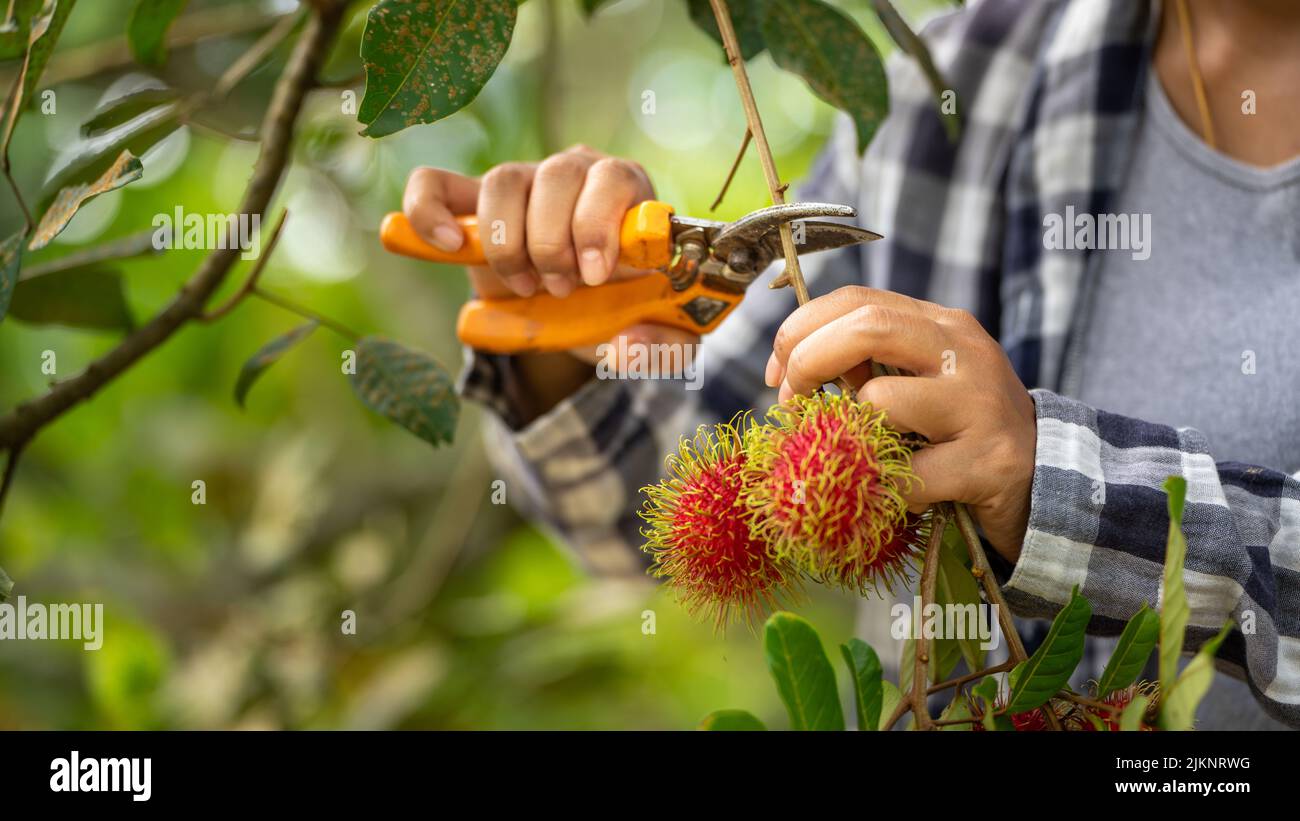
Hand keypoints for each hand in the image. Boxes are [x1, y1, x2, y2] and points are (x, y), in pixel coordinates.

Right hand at [401, 145, 700, 417]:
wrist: (586, 311)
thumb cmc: (628, 308)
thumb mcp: (661, 337)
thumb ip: (664, 347)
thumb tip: (627, 346)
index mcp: (629, 190)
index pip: (612, 177)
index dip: (597, 224)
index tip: (593, 275)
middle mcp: (577, 171)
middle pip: (556, 175)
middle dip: (554, 243)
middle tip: (561, 290)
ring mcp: (524, 181)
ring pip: (503, 181)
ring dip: (509, 242)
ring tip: (527, 287)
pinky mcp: (474, 203)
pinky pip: (436, 183)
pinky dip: (430, 210)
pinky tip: (449, 247)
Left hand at [765, 286, 1036, 561]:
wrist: (1045, 480)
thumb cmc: (961, 431)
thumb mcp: (920, 382)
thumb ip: (869, 365)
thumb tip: (793, 367)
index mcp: (940, 324)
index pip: (856, 299)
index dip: (799, 330)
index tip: (777, 374)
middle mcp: (963, 350)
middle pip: (865, 325)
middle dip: (808, 362)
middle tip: (793, 408)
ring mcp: (980, 402)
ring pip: (880, 400)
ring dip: (853, 437)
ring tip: (868, 458)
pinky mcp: (988, 460)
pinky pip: (906, 474)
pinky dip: (887, 491)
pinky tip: (902, 496)